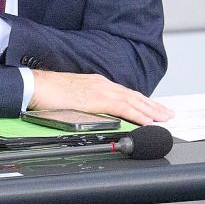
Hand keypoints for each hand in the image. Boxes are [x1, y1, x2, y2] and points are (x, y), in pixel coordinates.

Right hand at [29, 70, 172, 125]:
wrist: (35, 85)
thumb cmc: (48, 91)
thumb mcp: (73, 96)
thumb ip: (87, 102)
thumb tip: (96, 113)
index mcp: (96, 84)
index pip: (125, 93)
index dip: (142, 101)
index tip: (155, 109)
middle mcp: (101, 84)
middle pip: (133, 95)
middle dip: (153, 105)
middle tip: (169, 114)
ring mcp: (99, 90)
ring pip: (132, 100)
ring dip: (150, 110)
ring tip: (164, 118)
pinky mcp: (95, 99)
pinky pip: (122, 107)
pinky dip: (136, 113)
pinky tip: (146, 120)